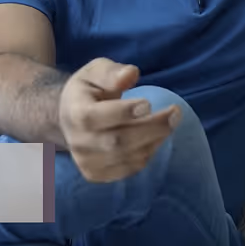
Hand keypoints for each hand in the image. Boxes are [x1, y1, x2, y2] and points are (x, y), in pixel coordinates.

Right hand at [58, 59, 180, 182]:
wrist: (69, 118)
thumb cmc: (88, 90)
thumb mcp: (95, 71)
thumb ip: (111, 72)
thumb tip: (131, 73)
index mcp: (73, 113)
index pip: (94, 117)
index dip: (122, 113)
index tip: (148, 103)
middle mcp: (77, 142)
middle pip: (116, 141)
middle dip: (151, 128)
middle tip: (175, 113)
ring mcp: (86, 162)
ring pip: (127, 157)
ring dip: (155, 140)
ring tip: (171, 121)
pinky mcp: (97, 174)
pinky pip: (130, 168)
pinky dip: (148, 152)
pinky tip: (156, 136)